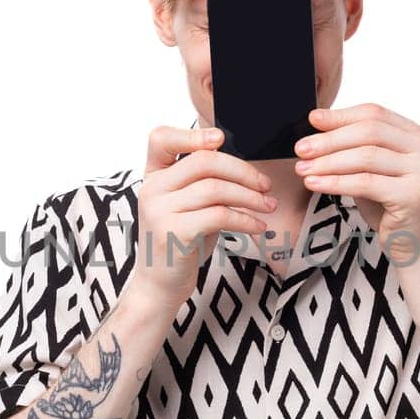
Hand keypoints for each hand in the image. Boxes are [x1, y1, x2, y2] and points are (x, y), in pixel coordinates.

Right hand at [127, 125, 276, 310]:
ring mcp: (160, 211)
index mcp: (153, 176)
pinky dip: (246, 219)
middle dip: (243, 171)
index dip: (192, 134)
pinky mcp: (174, 233)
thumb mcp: (186, 205)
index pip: (161, 138)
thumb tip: (244, 166)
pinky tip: (258, 225)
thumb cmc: (181, 241)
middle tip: (265, 185)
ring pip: (216, 188)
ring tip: (268, 206)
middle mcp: (151, 189)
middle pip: (204, 162)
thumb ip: (201, 181)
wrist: (160, 285)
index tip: (221, 139)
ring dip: (250, 197)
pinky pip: (219, 215)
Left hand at [294, 103, 419, 264]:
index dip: (341, 116)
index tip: (313, 119)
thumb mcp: (370, 171)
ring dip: (328, 162)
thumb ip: (353, 149)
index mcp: (417, 136)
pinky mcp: (413, 194)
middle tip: (302, 148)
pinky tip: (315, 184)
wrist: (414, 246)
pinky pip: (365, 182)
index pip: (375, 114)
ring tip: (303, 168)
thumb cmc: (389, 208)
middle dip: (330, 139)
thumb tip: (317, 129)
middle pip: (369, 132)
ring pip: (366, 156)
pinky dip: (336, 182)